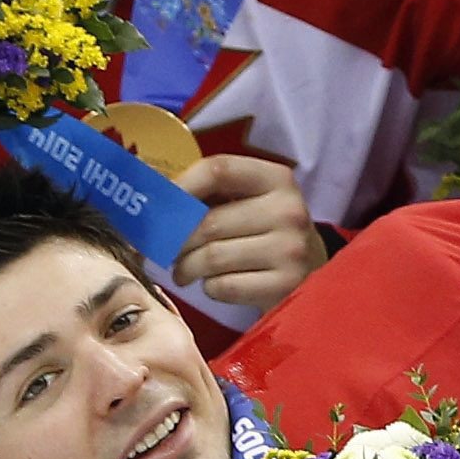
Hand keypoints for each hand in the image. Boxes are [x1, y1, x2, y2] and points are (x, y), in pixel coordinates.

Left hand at [168, 150, 326, 308]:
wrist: (312, 272)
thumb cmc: (264, 232)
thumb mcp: (250, 201)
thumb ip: (209, 192)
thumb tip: (147, 186)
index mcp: (277, 179)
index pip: (218, 170)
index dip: (180, 186)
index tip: (157, 205)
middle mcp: (289, 211)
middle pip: (207, 223)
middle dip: (176, 242)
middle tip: (168, 251)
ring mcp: (290, 250)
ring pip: (210, 257)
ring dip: (187, 268)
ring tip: (186, 271)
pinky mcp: (285, 285)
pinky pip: (224, 287)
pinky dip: (210, 288)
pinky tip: (216, 283)